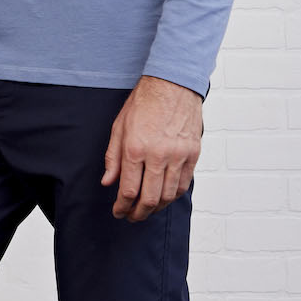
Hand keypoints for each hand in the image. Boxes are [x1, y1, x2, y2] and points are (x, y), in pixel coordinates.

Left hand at [101, 75, 202, 221]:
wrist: (173, 84)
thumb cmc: (144, 103)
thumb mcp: (119, 127)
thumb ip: (113, 157)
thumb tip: (108, 181)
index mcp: (136, 148)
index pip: (128, 190)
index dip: (122, 207)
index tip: (118, 211)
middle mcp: (158, 155)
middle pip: (149, 198)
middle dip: (138, 213)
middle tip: (132, 216)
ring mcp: (178, 155)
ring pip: (168, 195)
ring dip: (156, 208)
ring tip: (147, 209)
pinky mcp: (193, 153)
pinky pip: (184, 184)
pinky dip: (173, 195)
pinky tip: (164, 197)